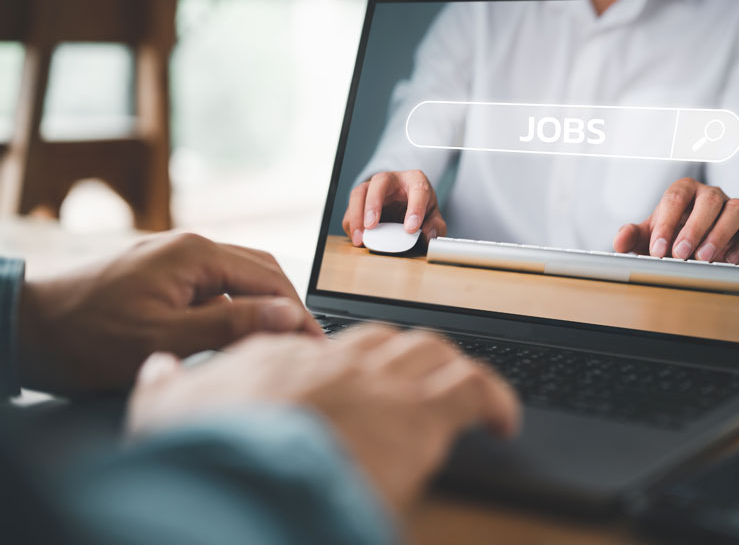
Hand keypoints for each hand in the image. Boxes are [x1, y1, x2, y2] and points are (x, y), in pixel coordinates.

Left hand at [17, 232, 323, 393]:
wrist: (26, 326)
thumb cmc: (87, 336)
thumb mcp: (163, 338)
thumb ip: (229, 323)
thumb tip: (287, 315)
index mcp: (196, 254)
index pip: (270, 280)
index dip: (298, 314)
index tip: (317, 348)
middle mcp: (191, 245)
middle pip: (262, 270)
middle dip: (288, 306)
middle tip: (306, 346)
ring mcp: (176, 256)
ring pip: (241, 276)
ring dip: (265, 305)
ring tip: (280, 342)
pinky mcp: (164, 271)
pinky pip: (217, 283)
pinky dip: (238, 306)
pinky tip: (240, 332)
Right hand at [127, 326, 519, 511]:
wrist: (241, 478)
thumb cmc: (206, 456)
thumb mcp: (163, 419)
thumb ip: (163, 390)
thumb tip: (156, 369)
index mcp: (278, 360)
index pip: (316, 348)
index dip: (336, 365)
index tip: (345, 382)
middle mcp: (332, 360)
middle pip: (380, 340)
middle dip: (397, 357)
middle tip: (408, 383)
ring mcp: (379, 381)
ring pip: (429, 350)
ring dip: (447, 368)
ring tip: (457, 394)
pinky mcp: (419, 412)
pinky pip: (474, 389)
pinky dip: (495, 400)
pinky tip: (502, 422)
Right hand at [342, 170, 445, 245]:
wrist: (404, 203)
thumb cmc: (419, 206)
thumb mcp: (432, 216)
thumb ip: (435, 226)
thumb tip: (429, 235)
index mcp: (415, 181)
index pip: (418, 189)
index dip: (415, 209)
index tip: (411, 228)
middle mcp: (392, 180)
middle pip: (380, 182)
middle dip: (374, 203)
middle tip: (371, 225)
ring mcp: (373, 188)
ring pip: (359, 193)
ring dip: (356, 216)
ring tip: (360, 238)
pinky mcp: (360, 200)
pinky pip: (350, 209)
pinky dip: (351, 224)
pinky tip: (357, 238)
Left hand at [613, 178, 738, 263]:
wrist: (695, 244)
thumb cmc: (668, 236)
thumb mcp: (647, 237)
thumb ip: (631, 236)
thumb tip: (619, 240)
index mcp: (683, 190)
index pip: (676, 198)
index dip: (667, 223)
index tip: (658, 249)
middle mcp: (710, 194)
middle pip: (709, 200)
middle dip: (694, 228)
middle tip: (680, 254)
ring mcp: (733, 208)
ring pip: (737, 209)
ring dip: (721, 233)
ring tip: (704, 258)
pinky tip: (731, 260)